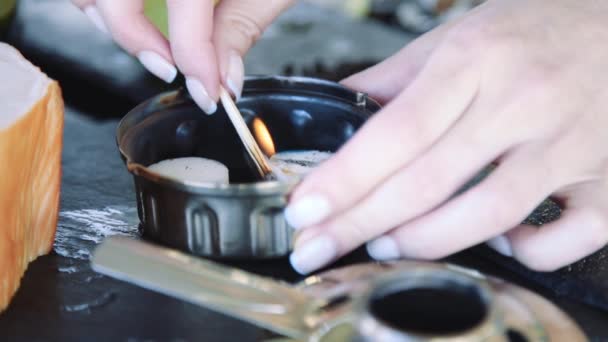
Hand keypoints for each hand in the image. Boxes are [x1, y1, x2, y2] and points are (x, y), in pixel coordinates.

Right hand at [72, 0, 292, 112]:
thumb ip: (240, 26)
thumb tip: (221, 78)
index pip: (186, 1)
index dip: (194, 58)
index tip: (208, 92)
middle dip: (136, 39)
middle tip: (171, 69)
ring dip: (108, 18)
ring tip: (151, 43)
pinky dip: (104, 1)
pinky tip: (134, 13)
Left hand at [285, 0, 607, 274]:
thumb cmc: (539, 29)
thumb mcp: (463, 34)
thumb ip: (398, 75)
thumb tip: (342, 106)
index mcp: (478, 59)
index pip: (396, 130)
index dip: (345, 178)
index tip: (304, 209)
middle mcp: (524, 101)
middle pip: (428, 181)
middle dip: (360, 223)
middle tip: (318, 246)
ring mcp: (572, 145)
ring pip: (487, 215)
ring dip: (424, 242)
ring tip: (384, 245)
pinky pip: (562, 240)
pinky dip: (521, 254)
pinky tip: (494, 242)